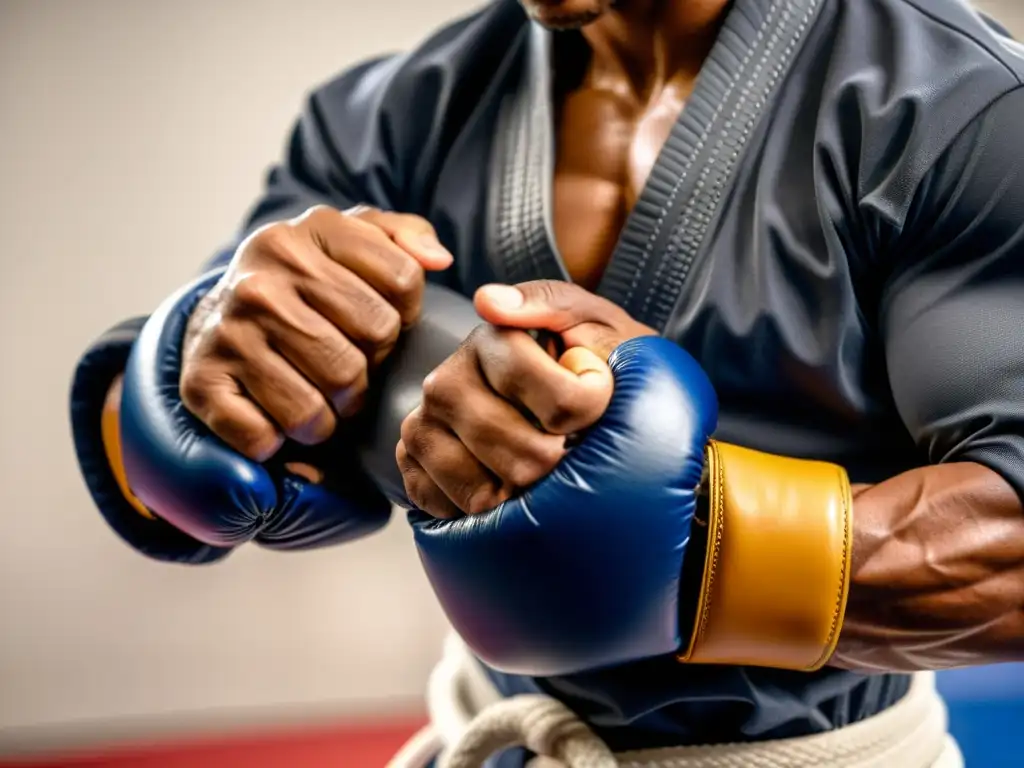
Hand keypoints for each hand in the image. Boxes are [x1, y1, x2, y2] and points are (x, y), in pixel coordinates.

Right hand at [180, 205, 452, 461]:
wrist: (213, 318)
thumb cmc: (303, 284)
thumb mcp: (350, 242)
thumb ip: (403, 238)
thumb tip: (439, 260)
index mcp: (309, 232)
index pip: (403, 281)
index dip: (403, 314)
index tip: (376, 321)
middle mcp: (264, 278)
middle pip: (372, 343)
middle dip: (370, 367)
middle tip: (346, 367)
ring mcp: (230, 331)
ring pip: (327, 402)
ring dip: (331, 415)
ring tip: (317, 395)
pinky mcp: (203, 382)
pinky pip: (270, 438)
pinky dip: (280, 441)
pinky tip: (274, 415)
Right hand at [396, 280, 655, 518]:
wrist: (574, 406)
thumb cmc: (589, 361)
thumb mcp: (590, 320)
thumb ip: (548, 303)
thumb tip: (488, 301)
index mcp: (491, 341)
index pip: (560, 404)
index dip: (592, 411)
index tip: (599, 397)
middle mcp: (444, 383)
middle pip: (525, 458)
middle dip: (561, 461)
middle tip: (568, 442)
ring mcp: (422, 428)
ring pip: (485, 494)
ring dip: (526, 495)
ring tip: (537, 464)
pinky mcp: (412, 468)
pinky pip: (451, 512)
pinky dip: (485, 514)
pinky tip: (502, 482)